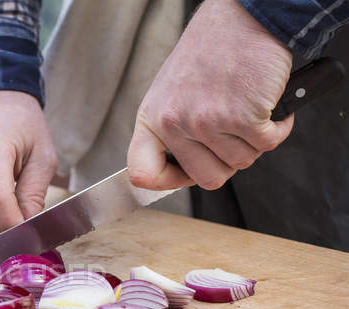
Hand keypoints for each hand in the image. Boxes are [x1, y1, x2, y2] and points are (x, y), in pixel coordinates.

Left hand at [127, 0, 293, 190]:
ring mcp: (206, 121)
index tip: (182, 175)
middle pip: (206, 179)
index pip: (142, 172)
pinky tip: (267, 107)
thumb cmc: (210, 52)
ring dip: (252, 142)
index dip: (165, 182)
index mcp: (152, 118)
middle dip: (226, 163)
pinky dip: (277, 129)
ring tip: (248, 111)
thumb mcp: (172, 91)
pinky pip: (267, 145)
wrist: (243, 16)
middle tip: (232, 138)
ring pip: (240, 163)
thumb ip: (173, 130)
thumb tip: (183, 171)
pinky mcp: (242, 117)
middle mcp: (174, 122)